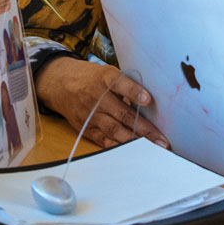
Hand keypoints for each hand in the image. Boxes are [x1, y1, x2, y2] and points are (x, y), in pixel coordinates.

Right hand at [34, 57, 169, 149]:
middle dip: (145, 129)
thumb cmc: (92, 78)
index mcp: (105, 78)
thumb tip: (152, 101)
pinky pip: (104, 140)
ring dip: (135, 140)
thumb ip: (126, 85)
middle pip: (123, 114)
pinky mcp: (86, 128)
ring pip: (115, 130)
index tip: (148, 100)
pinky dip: (118, 146)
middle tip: (162, 141)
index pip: (120, 84)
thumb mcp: (108, 73)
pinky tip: (133, 151)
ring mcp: (90, 114)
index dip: (134, 91)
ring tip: (153, 148)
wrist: (61, 84)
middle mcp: (97, 97)